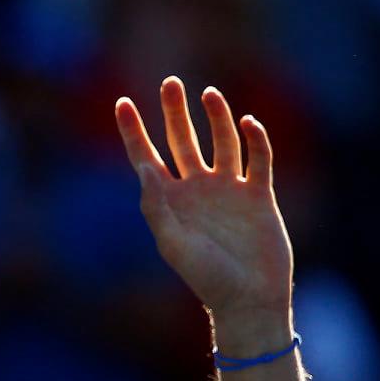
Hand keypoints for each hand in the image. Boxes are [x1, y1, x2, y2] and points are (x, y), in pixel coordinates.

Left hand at [116, 78, 293, 349]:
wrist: (249, 298)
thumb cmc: (206, 277)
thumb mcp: (173, 243)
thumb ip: (156, 206)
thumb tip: (144, 169)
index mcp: (169, 201)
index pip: (146, 158)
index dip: (133, 131)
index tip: (121, 102)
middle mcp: (196, 190)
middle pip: (182, 141)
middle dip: (175, 112)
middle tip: (169, 82)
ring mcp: (228, 190)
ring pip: (221, 142)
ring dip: (217, 118)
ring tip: (210, 94)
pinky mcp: (259, 195)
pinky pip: (258, 159)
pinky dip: (255, 140)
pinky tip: (248, 124)